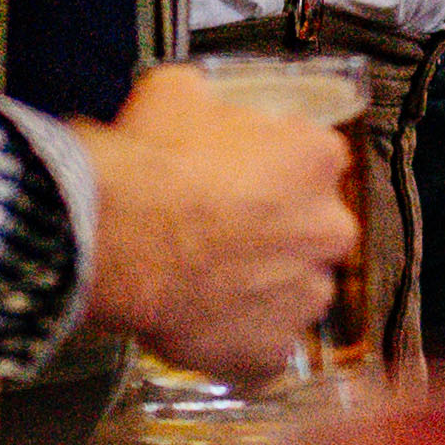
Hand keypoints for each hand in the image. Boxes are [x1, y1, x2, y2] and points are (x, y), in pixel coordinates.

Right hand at [72, 62, 354, 381]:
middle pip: (318, 229)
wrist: (116, 237)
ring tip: (211, 286)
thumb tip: (204, 103)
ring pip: (297, 292)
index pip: (316, 161)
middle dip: (283, 234)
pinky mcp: (272, 351)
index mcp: (317, 158)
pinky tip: (205, 327)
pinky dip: (241, 344)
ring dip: (265, 290)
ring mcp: (304, 295)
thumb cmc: (150, 161)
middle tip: (227, 236)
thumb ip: (214, 103)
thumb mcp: (179, 92)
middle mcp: (328, 227)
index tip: (246, 180)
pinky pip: (264, 352)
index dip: (277, 171)